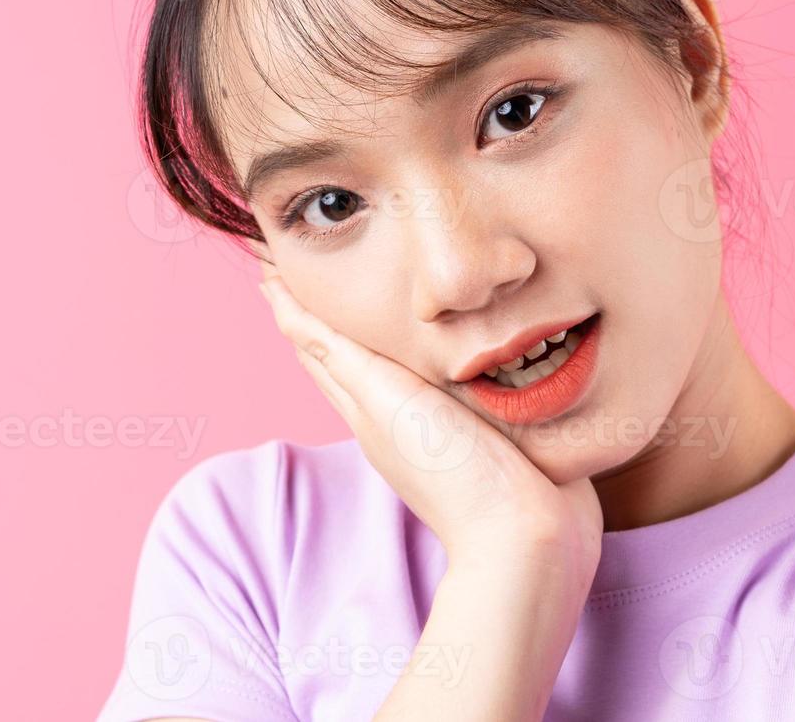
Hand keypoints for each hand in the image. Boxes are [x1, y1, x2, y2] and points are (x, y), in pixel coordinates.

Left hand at [256, 262, 602, 588]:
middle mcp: (392, 413)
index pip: (313, 342)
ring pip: (390, 360)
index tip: (269, 256)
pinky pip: (439, 374)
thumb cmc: (456, 472)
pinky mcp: (479, 428)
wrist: (525, 537)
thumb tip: (284, 310)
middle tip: (305, 259)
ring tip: (372, 283)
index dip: (289, 300)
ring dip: (374, 323)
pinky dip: (428, 346)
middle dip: (321, 307)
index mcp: (365, 405)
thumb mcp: (388, 401)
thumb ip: (342, 356)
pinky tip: (449, 333)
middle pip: (342, 351)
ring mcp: (434, 424)